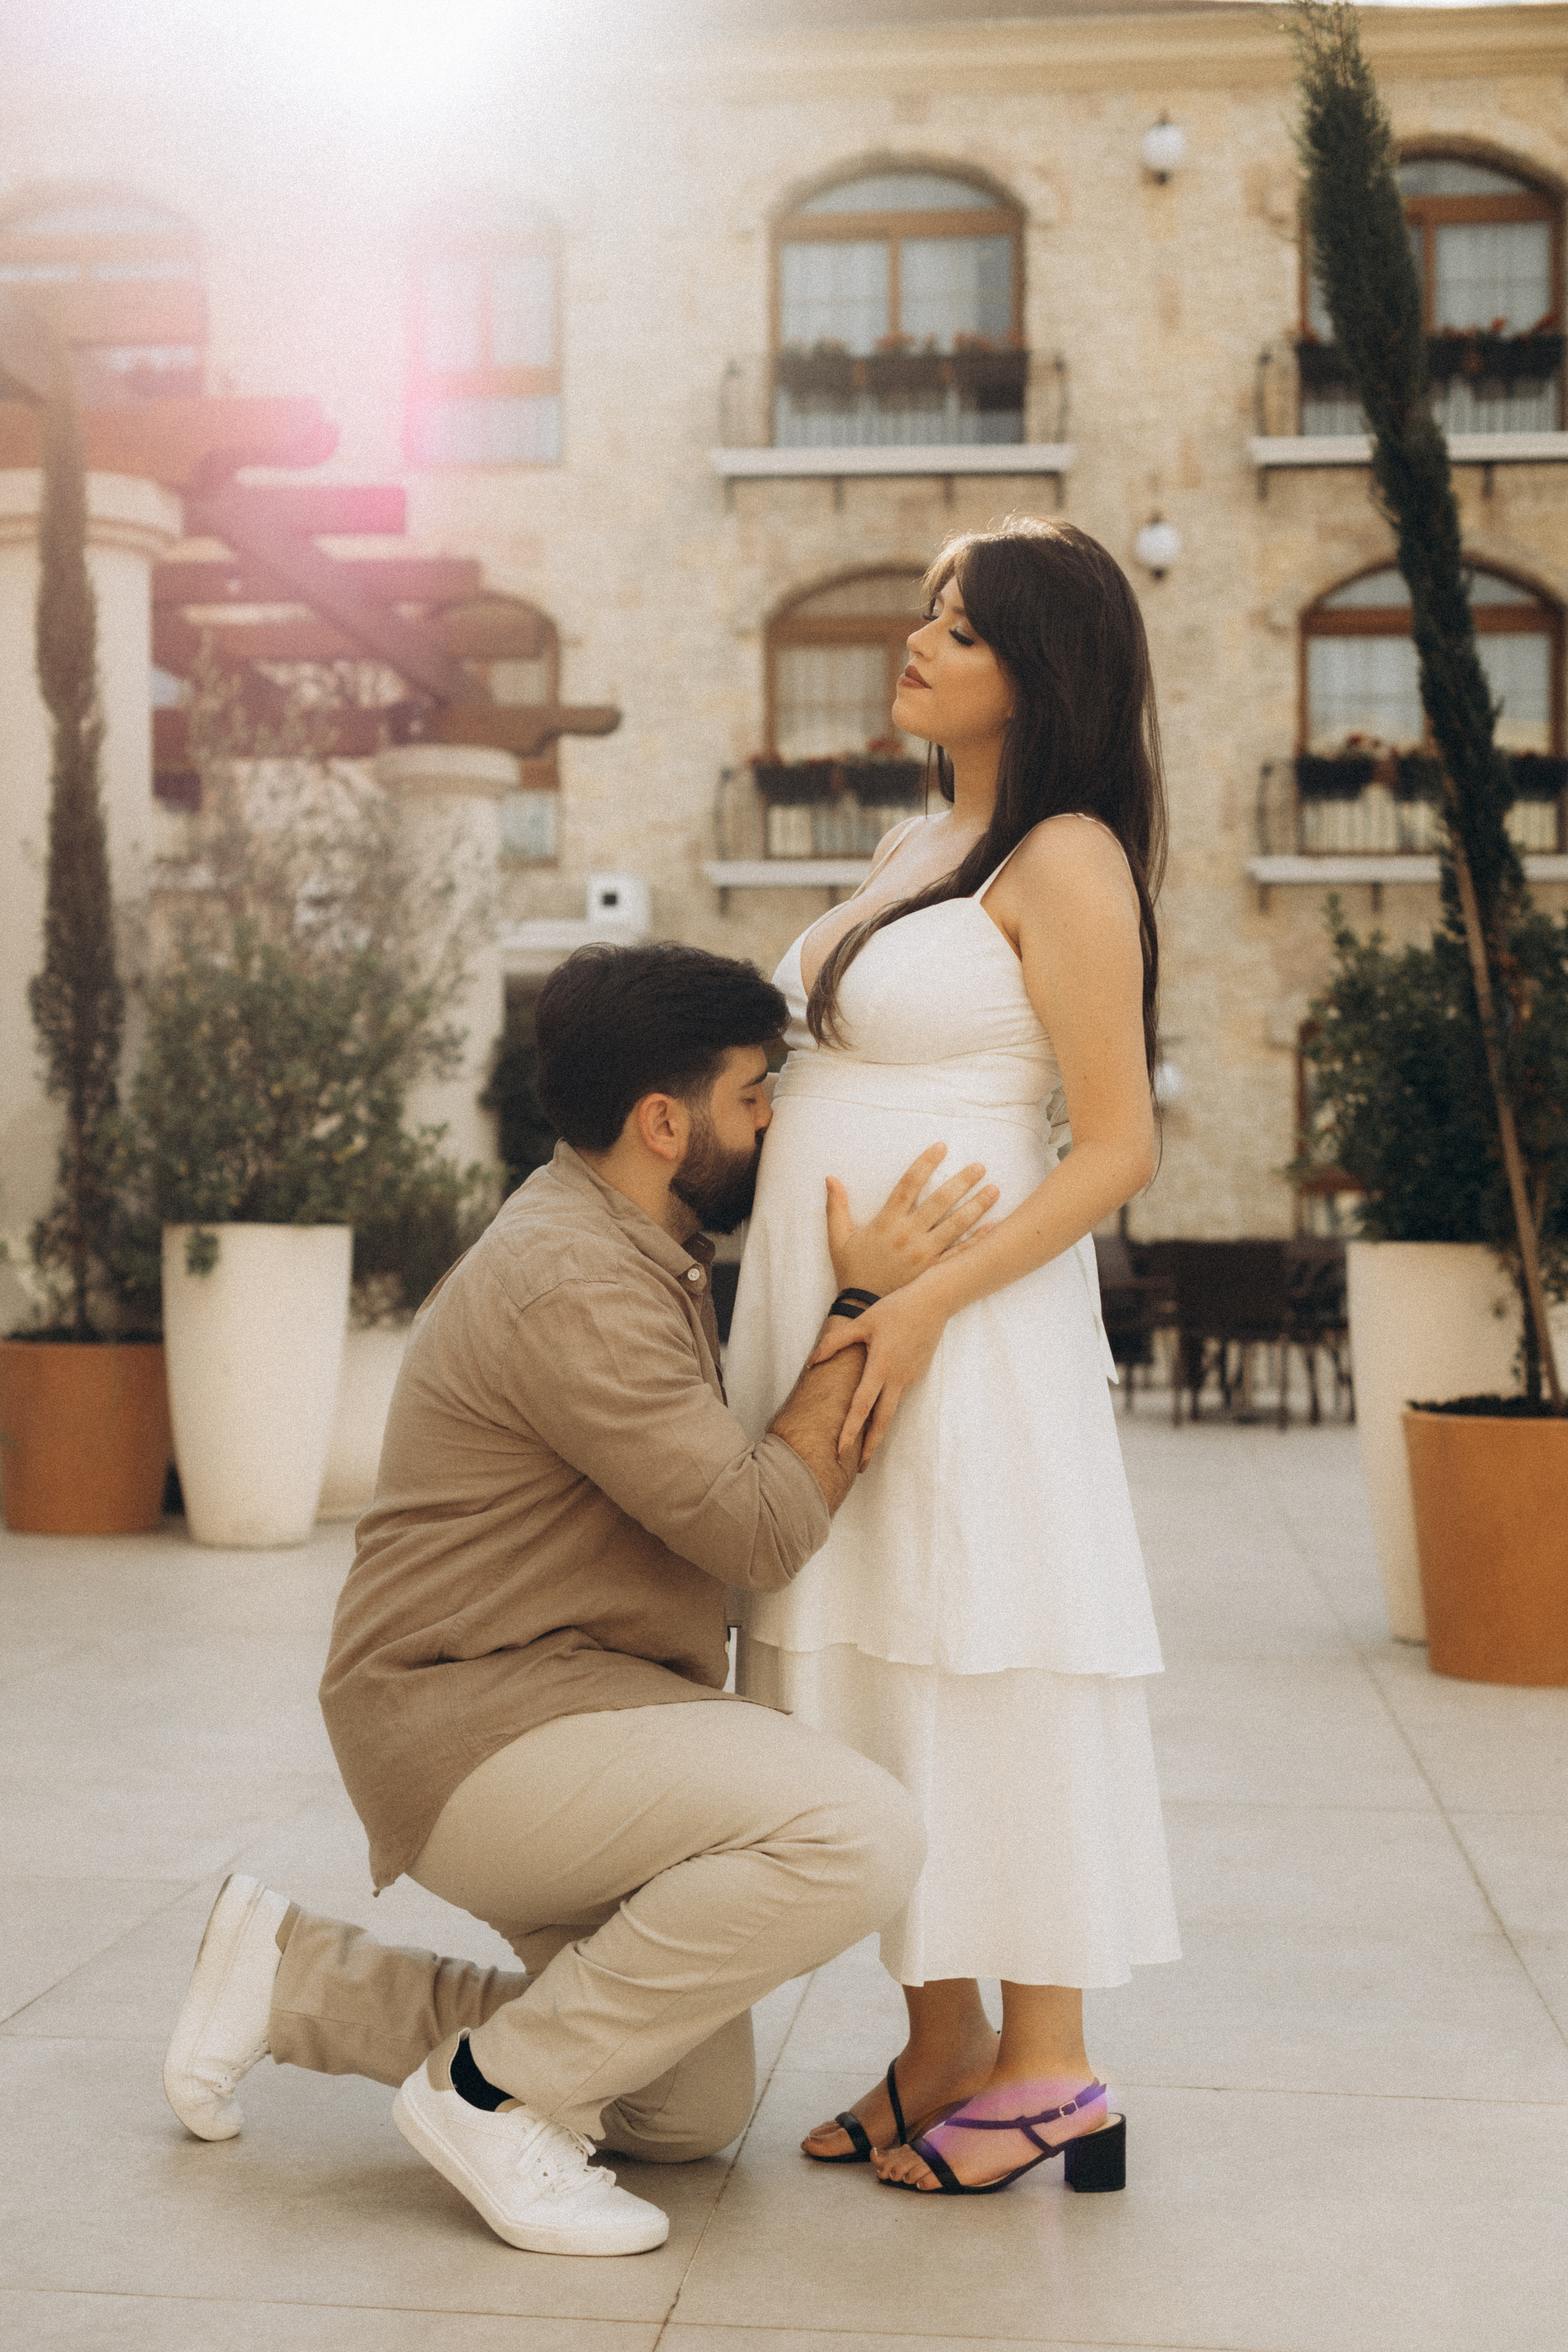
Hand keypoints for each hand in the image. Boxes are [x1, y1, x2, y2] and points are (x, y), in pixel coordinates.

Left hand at [811, 1281, 947, 1464]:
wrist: (934, 1303)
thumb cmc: (895, 1309)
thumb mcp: (862, 1322)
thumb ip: (835, 1342)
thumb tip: (811, 1361)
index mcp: (880, 1368)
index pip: (861, 1408)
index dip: (850, 1432)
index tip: (841, 1452)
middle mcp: (896, 1379)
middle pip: (882, 1423)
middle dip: (869, 1448)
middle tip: (857, 1468)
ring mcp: (909, 1379)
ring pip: (891, 1413)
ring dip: (878, 1433)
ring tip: (865, 1450)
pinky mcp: (916, 1376)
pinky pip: (898, 1398)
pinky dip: (887, 1412)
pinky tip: (877, 1417)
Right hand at [825, 1143, 996, 1297]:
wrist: (862, 1308)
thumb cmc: (851, 1271)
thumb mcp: (838, 1238)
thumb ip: (836, 1206)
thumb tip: (830, 1178)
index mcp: (886, 1221)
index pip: (909, 1184)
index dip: (925, 1163)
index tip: (941, 1147)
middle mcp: (908, 1235)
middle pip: (939, 1201)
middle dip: (962, 1181)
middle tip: (980, 1166)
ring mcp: (924, 1254)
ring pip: (955, 1225)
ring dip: (977, 1206)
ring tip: (994, 1190)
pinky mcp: (933, 1271)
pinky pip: (960, 1254)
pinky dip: (978, 1241)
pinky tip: (993, 1226)